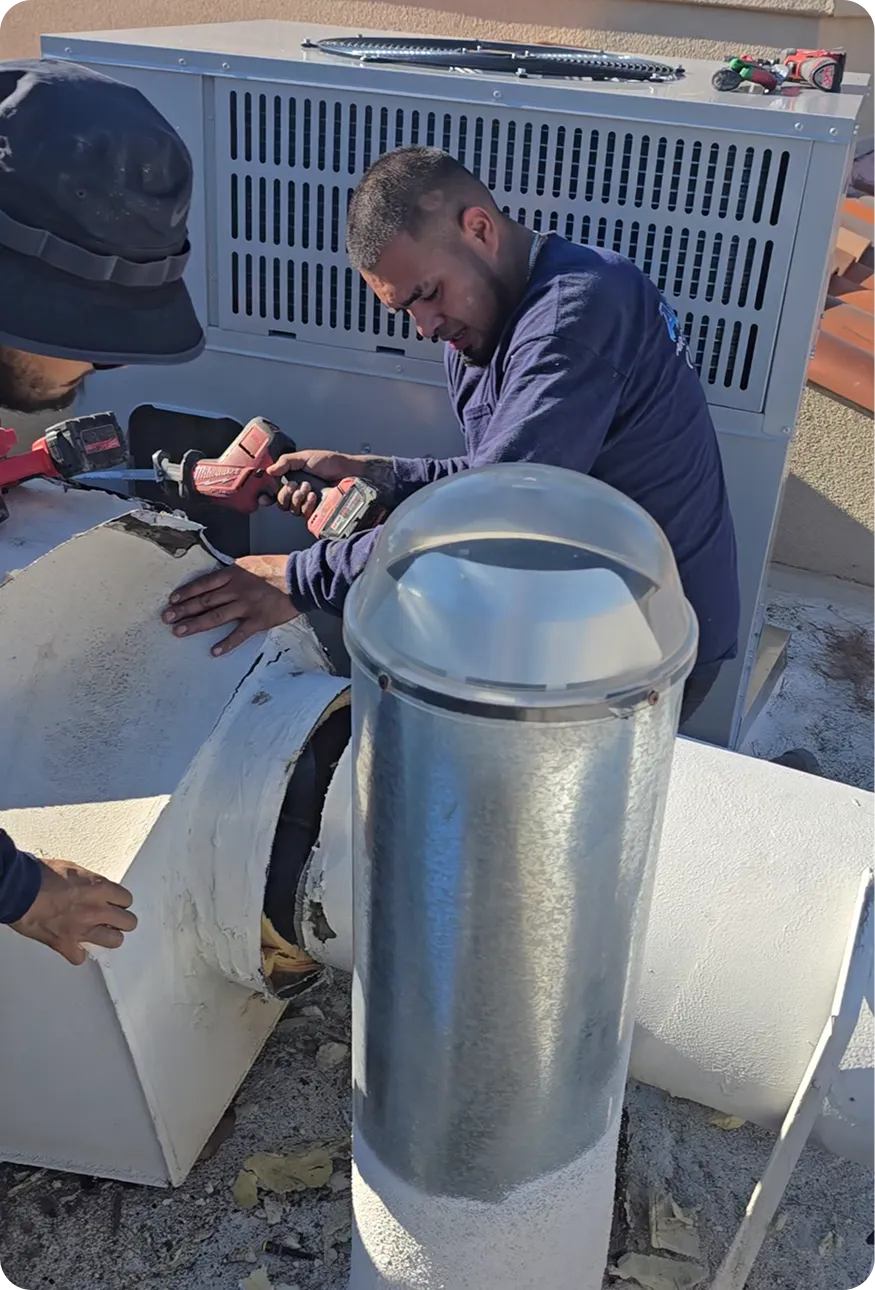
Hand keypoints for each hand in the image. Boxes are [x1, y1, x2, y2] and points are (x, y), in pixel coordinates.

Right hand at [11, 857, 137, 965]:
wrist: (19, 889)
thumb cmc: (39, 876)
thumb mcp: (74, 870)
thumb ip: (90, 883)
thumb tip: (94, 889)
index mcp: (99, 888)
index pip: (127, 900)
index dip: (121, 902)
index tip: (117, 903)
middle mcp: (95, 910)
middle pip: (128, 922)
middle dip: (122, 921)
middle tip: (115, 920)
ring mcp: (82, 929)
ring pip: (114, 941)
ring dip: (108, 938)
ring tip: (101, 934)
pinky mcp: (65, 944)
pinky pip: (80, 957)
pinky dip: (77, 953)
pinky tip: (74, 946)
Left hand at [162, 555, 297, 655]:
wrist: (299, 578)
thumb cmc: (278, 568)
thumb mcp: (251, 563)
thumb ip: (235, 572)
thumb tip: (221, 579)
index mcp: (233, 574)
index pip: (204, 584)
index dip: (187, 592)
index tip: (173, 600)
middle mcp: (235, 590)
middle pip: (204, 601)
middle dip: (183, 610)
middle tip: (167, 618)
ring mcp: (245, 606)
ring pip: (215, 617)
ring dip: (196, 625)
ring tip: (179, 632)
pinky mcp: (257, 620)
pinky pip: (239, 634)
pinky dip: (226, 643)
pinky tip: (214, 651)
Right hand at [267, 449, 372, 518]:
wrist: (350, 472)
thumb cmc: (332, 463)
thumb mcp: (306, 457)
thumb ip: (286, 462)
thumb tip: (269, 470)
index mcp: (293, 479)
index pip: (275, 491)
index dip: (267, 496)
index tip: (265, 496)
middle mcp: (299, 493)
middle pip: (281, 503)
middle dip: (285, 494)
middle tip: (294, 484)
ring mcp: (309, 504)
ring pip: (292, 510)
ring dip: (297, 498)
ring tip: (308, 487)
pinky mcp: (318, 512)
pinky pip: (304, 515)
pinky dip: (306, 505)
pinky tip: (313, 496)